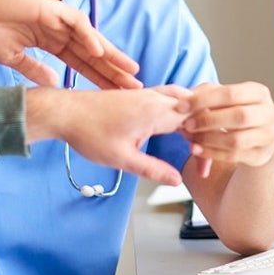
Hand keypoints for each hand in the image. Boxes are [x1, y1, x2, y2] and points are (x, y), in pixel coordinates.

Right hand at [0, 0, 140, 89]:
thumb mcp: (12, 58)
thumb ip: (34, 69)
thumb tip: (54, 83)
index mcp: (48, 43)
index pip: (80, 64)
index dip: (99, 78)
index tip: (116, 95)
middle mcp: (57, 30)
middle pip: (91, 53)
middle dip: (113, 70)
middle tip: (135, 87)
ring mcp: (55, 18)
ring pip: (90, 37)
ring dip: (110, 54)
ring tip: (129, 70)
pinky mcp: (49, 7)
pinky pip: (74, 21)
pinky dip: (87, 35)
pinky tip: (99, 51)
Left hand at [26, 85, 192, 185]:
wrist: (65, 111)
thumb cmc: (88, 133)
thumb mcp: (122, 159)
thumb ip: (152, 169)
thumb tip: (176, 180)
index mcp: (155, 112)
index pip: (197, 123)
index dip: (208, 143)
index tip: (204, 166)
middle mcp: (154, 98)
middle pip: (195, 107)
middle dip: (206, 129)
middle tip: (206, 154)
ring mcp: (146, 94)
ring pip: (183, 99)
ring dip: (194, 117)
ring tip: (199, 139)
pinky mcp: (137, 95)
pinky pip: (169, 97)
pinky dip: (181, 110)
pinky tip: (177, 124)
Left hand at [181, 82, 273, 172]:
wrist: (259, 138)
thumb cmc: (236, 112)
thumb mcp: (224, 99)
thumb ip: (205, 94)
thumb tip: (182, 98)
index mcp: (258, 93)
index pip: (230, 93)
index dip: (203, 100)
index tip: (180, 106)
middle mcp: (268, 113)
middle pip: (238, 116)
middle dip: (208, 121)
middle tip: (186, 125)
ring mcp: (268, 136)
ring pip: (236, 139)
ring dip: (208, 139)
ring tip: (189, 138)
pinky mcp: (261, 155)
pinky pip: (234, 156)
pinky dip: (212, 153)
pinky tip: (197, 150)